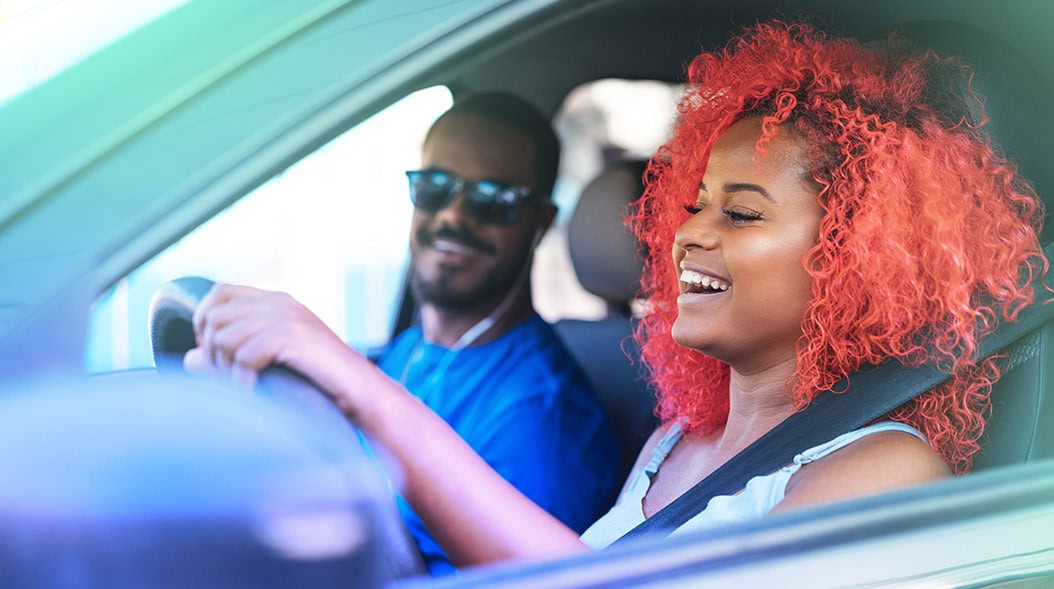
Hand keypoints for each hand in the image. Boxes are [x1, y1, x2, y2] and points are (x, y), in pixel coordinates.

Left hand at [183, 284, 360, 392]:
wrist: (363, 392)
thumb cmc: (321, 382)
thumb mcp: (275, 361)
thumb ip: (236, 353)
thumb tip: (189, 359)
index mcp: (278, 301)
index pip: (219, 293)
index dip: (204, 320)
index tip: (211, 351)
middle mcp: (281, 302)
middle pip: (216, 316)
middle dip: (213, 352)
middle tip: (229, 377)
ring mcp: (288, 316)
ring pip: (225, 338)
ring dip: (226, 369)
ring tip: (245, 386)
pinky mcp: (293, 335)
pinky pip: (244, 355)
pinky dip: (243, 379)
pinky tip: (257, 390)